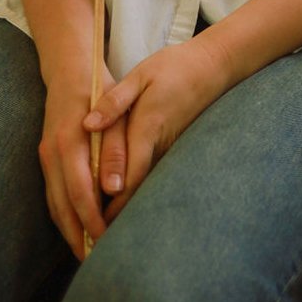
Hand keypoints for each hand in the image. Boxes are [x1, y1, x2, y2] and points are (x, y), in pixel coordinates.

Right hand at [39, 65, 126, 258]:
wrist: (70, 70)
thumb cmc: (100, 89)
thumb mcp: (117, 113)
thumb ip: (116, 149)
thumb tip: (116, 188)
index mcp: (70, 141)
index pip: (79, 190)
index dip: (90, 218)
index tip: (103, 237)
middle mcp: (52, 152)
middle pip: (61, 204)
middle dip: (76, 233)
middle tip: (92, 257)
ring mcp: (45, 155)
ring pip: (53, 202)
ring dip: (67, 228)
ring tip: (84, 250)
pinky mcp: (46, 157)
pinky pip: (52, 192)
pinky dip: (62, 213)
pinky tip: (75, 225)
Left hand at [83, 37, 229, 220]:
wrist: (214, 66)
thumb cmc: (174, 67)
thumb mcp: (141, 74)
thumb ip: (114, 101)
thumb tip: (87, 125)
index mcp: (148, 127)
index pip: (128, 176)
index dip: (111, 204)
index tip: (91, 223)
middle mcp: (161, 145)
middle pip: (136, 189)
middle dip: (114, 213)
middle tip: (90, 236)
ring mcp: (170, 148)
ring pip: (145, 184)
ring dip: (125, 203)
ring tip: (99, 223)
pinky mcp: (174, 147)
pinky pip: (152, 174)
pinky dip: (135, 187)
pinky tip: (118, 196)